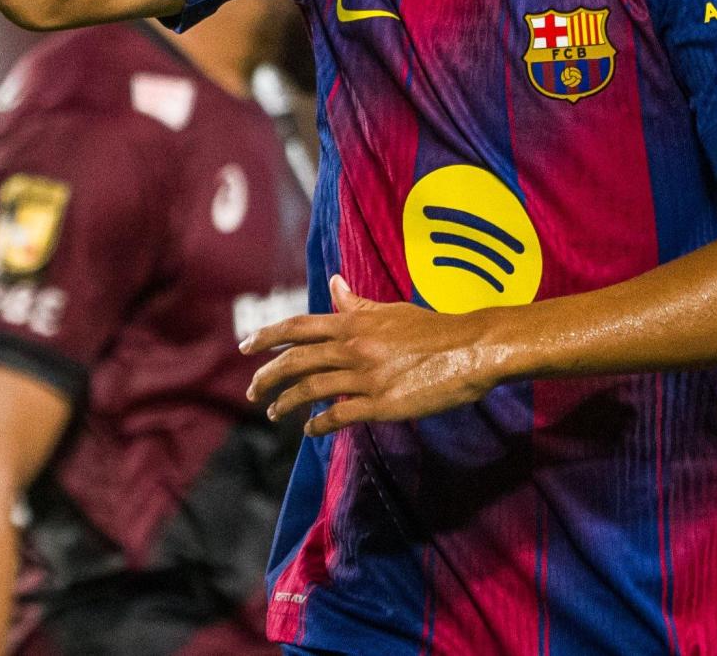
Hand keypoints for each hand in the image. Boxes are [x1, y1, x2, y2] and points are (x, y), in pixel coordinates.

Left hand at [241, 274, 503, 435]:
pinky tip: (310, 430)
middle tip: (252, 390)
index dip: (266, 336)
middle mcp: (353, 347)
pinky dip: (318, 424)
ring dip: (286, 403)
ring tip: (274, 413)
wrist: (471, 349)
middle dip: (267, 376)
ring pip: (310, 390)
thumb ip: (356, 303)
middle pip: (295, 361)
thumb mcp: (389, 310)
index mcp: (353, 322)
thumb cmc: (432, 328)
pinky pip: (338, 416)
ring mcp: (366, 376)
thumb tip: (334, 285)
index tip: (245, 346)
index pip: (297, 327)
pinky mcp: (381, 404)